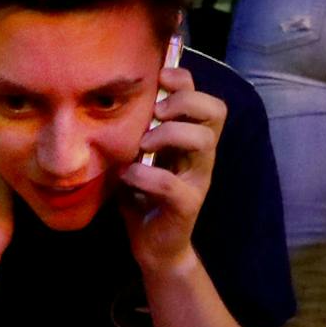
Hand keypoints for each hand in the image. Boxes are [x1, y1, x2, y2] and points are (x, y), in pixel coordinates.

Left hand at [118, 66, 222, 276]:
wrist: (154, 246)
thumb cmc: (144, 195)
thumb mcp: (139, 156)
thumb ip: (136, 129)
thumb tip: (110, 96)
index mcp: (192, 140)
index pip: (206, 99)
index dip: (186, 82)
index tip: (159, 79)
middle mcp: (202, 156)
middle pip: (215, 111)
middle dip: (183, 102)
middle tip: (155, 113)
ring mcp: (198, 180)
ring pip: (202, 140)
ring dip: (168, 134)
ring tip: (143, 145)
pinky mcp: (187, 206)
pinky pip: (171, 183)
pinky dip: (144, 175)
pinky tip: (128, 176)